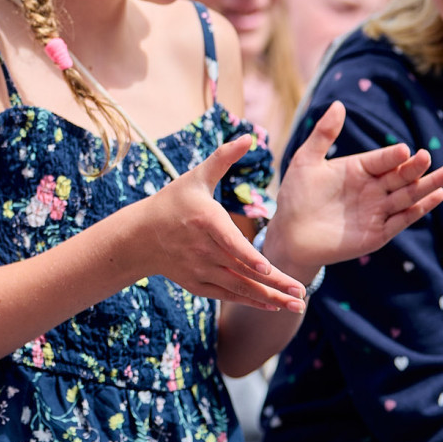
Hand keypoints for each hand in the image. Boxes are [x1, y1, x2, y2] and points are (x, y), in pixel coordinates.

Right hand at [136, 136, 308, 312]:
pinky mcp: (197, 284)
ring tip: (296, 305)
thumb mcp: (195, 177)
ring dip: (268, 298)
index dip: (248, 257)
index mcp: (205, 220)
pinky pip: (227, 295)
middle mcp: (202, 249)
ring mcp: (199, 269)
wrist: (141, 236)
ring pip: (238, 287)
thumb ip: (223, 157)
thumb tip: (248, 136)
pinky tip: (273, 305)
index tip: (268, 268)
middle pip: (242, 270)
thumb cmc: (173, 202)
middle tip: (301, 293)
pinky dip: (250, 301)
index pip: (229, 242)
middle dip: (274, 283)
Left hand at [264, 102, 442, 271]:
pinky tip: (437, 196)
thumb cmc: (296, 195)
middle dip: (418, 167)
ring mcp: (378, 210)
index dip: (392, 156)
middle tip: (430, 157)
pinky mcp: (379, 233)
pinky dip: (420, 209)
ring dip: (429, 185)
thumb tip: (339, 104)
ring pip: (409, 195)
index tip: (404, 150)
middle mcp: (373, 188)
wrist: (290, 234)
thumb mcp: (306, 160)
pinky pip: (403, 218)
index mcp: (359, 168)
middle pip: (402, 175)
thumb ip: (323, 134)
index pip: (382, 159)